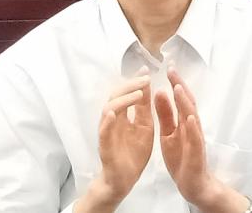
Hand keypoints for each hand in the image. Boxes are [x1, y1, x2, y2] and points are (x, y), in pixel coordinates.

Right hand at [75, 72, 153, 212]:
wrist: (125, 181)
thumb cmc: (134, 154)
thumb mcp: (145, 127)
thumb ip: (144, 108)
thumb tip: (147, 85)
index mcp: (124, 116)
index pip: (126, 93)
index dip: (135, 81)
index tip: (147, 70)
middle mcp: (113, 120)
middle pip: (116, 96)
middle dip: (130, 85)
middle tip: (145, 79)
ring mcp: (107, 132)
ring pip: (109, 109)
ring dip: (123, 100)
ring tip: (138, 94)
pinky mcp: (105, 146)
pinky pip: (103, 132)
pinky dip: (107, 122)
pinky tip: (113, 114)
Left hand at [154, 69, 246, 212]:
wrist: (193, 184)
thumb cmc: (181, 157)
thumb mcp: (168, 133)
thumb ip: (165, 114)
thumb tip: (160, 91)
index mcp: (183, 121)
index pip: (180, 98)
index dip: (174, 82)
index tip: (167, 67)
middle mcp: (192, 126)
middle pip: (187, 102)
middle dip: (179, 85)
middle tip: (171, 69)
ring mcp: (196, 138)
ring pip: (192, 116)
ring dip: (185, 102)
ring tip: (178, 87)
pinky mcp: (196, 152)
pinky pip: (195, 139)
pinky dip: (193, 127)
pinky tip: (190, 118)